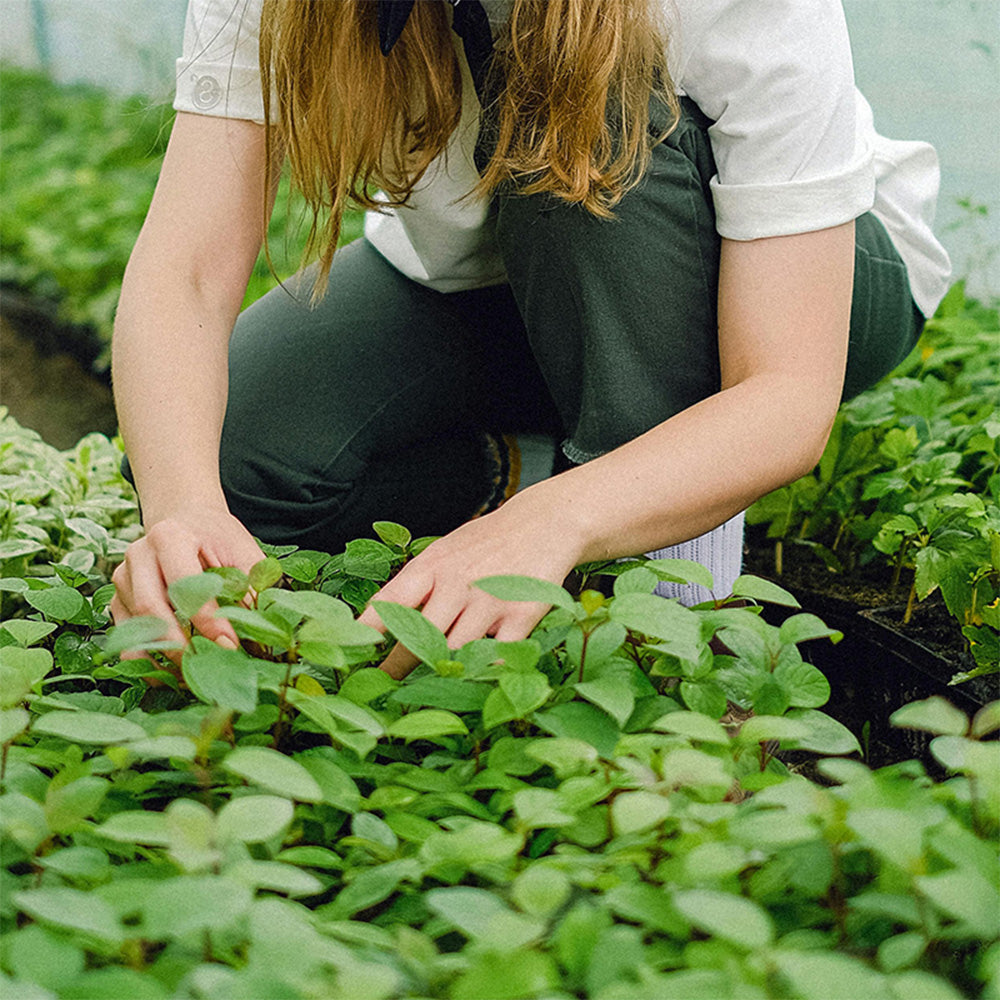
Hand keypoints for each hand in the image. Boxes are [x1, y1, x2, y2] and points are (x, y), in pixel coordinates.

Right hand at [109, 508, 264, 666]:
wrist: (185, 520)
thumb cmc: (217, 538)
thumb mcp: (241, 550)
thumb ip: (251, 583)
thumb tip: (257, 627)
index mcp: (170, 537)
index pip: (185, 584)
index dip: (207, 619)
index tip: (230, 645)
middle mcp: (138, 555)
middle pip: (151, 608)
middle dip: (180, 645)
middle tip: (208, 668)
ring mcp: (123, 578)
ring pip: (135, 626)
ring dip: (162, 656)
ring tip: (192, 676)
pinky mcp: (117, 598)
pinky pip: (127, 635)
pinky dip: (148, 658)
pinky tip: (172, 674)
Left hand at [359, 492, 582, 678]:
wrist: (544, 523)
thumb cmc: (487, 543)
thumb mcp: (445, 551)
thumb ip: (417, 584)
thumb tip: (376, 619)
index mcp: (433, 565)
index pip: (391, 601)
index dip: (367, 630)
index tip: (350, 652)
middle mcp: (458, 583)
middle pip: (418, 636)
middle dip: (396, 666)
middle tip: (380, 685)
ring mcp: (489, 601)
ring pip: (454, 651)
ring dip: (438, 673)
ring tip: (424, 688)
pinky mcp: (521, 616)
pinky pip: (495, 657)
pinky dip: (482, 671)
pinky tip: (472, 679)